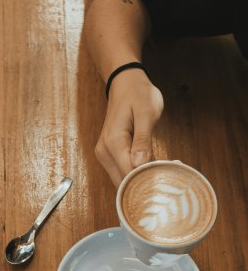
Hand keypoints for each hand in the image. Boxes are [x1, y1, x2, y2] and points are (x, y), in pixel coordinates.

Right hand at [95, 69, 163, 186]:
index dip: (146, 181)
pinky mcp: (109, 157)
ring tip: (161, 176)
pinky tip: (151, 171)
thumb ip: (143, 139)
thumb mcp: (146, 112)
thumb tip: (140, 164)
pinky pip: (122, 173)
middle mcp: (104, 153)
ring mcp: (104, 156)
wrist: (124, 84)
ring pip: (121, 181)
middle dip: (142, 186)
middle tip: (167, 181)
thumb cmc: (138, 94)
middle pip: (122, 182)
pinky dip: (135, 176)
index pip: (128, 173)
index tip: (166, 180)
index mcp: (113, 143)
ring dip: (139, 183)